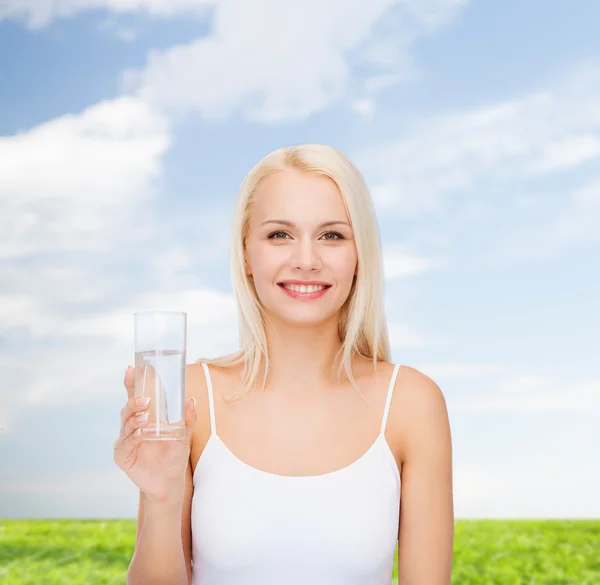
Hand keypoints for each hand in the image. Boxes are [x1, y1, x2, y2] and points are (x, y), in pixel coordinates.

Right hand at [113, 366, 196, 503]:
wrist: (170, 482)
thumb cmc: (174, 455)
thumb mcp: (184, 435)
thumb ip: (187, 419)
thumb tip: (191, 400)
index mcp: (145, 417)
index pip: (136, 396)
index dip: (132, 383)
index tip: (131, 368)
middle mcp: (133, 426)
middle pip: (128, 408)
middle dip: (135, 401)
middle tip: (146, 400)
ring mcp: (126, 440)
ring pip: (125, 424)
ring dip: (134, 418)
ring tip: (145, 416)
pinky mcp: (123, 456)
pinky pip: (125, 443)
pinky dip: (132, 437)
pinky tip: (140, 433)